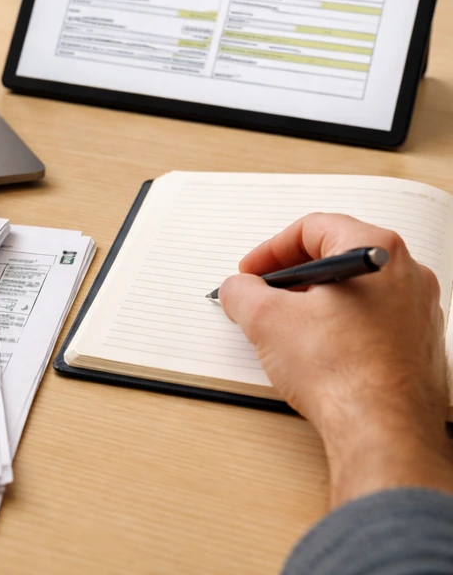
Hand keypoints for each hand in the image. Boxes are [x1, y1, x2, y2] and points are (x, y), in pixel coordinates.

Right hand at [218, 213, 452, 507]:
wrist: (383, 430)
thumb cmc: (344, 374)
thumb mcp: (266, 320)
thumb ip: (242, 293)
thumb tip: (238, 289)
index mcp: (376, 252)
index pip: (313, 228)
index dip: (271, 250)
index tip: (251, 272)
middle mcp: (407, 275)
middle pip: (337, 257)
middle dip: (292, 275)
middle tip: (264, 295)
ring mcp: (419, 311)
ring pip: (356, 290)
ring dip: (315, 301)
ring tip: (285, 327)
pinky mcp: (419, 345)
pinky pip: (373, 320)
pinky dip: (340, 325)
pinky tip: (317, 351)